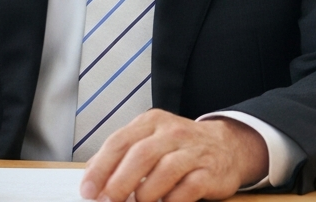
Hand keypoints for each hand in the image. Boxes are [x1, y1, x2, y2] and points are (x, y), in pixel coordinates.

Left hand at [79, 110, 267, 201]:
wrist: (227, 146)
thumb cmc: (180, 147)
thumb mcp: (150, 140)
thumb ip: (124, 155)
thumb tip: (93, 177)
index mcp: (151, 122)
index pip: (119, 141)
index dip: (101, 167)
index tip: (88, 190)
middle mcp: (171, 132)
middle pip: (140, 155)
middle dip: (119, 182)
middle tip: (107, 201)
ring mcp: (192, 151)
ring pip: (164, 170)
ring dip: (146, 193)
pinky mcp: (210, 171)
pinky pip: (188, 188)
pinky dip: (172, 200)